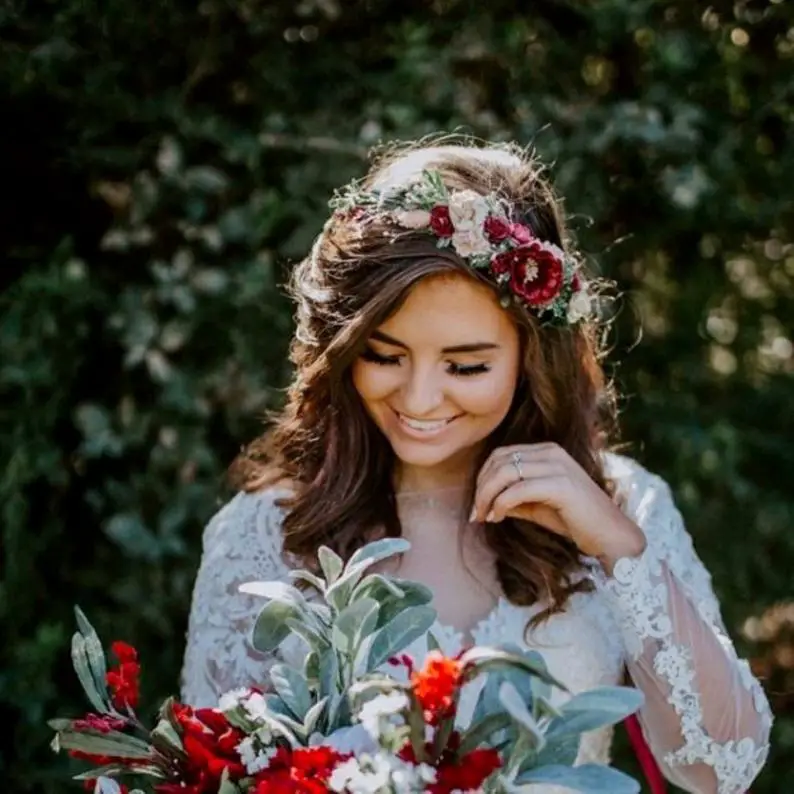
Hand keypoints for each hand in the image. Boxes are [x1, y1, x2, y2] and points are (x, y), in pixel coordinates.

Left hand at [471, 443, 645, 569]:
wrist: (610, 535)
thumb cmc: (574, 520)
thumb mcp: (536, 506)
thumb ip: (513, 499)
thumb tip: (485, 503)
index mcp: (547, 451)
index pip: (502, 454)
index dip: (483, 477)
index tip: (477, 504)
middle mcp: (552, 453)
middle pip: (500, 461)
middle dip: (481, 488)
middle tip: (475, 513)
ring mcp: (558, 466)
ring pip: (505, 472)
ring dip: (487, 496)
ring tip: (483, 516)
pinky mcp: (561, 485)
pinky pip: (518, 489)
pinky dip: (502, 503)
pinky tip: (498, 517)